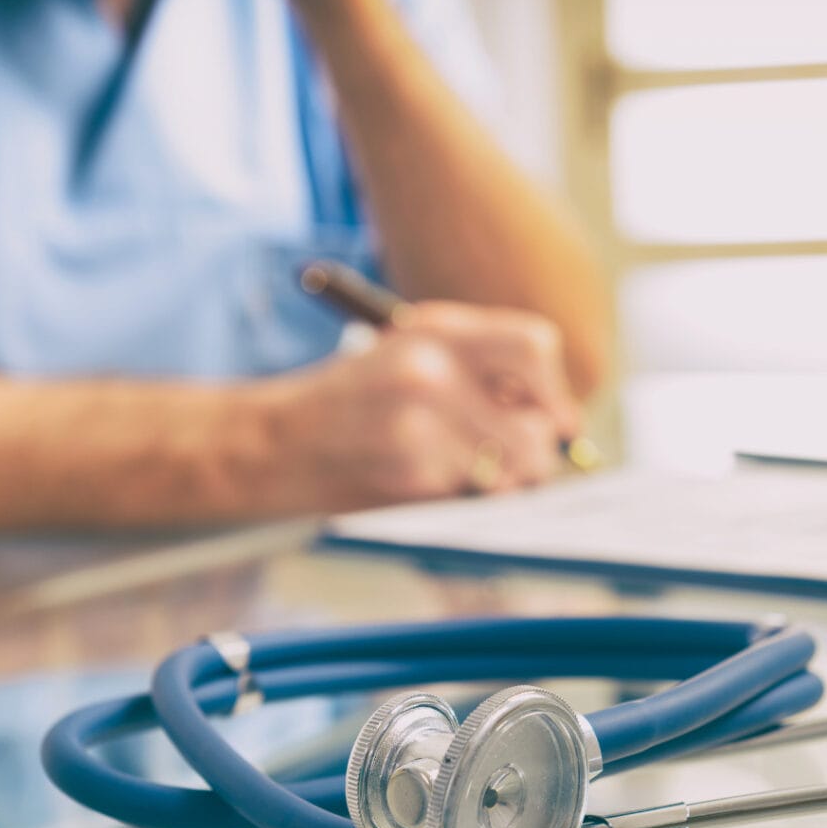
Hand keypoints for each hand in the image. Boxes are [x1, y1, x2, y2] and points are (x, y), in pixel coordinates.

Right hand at [257, 302, 580, 511]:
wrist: (271, 441)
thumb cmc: (347, 406)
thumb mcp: (408, 359)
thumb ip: (477, 376)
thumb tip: (556, 422)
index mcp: (436, 328)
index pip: (537, 347)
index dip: (554, 393)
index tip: (552, 423)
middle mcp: (431, 365)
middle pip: (538, 421)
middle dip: (538, 454)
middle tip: (520, 467)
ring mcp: (419, 418)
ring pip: (516, 465)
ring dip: (506, 482)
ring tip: (470, 479)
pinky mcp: (407, 468)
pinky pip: (472, 495)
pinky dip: (461, 499)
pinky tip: (424, 485)